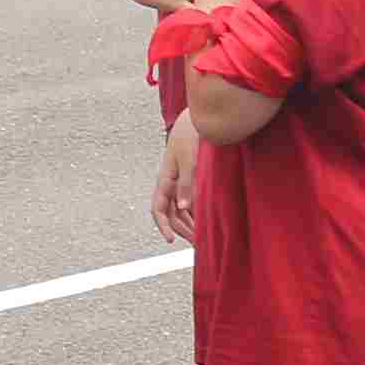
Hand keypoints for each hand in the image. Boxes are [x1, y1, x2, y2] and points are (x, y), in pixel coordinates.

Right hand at [152, 116, 201, 243]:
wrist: (197, 120)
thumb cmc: (190, 135)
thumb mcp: (189, 159)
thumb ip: (187, 183)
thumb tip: (183, 206)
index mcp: (165, 179)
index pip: (158, 208)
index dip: (162, 225)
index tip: (170, 239)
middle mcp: (171, 184)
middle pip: (172, 214)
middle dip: (182, 230)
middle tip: (196, 244)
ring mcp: (181, 183)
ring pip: (182, 210)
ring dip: (190, 224)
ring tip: (202, 238)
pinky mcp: (192, 180)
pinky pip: (191, 202)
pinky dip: (197, 213)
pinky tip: (206, 221)